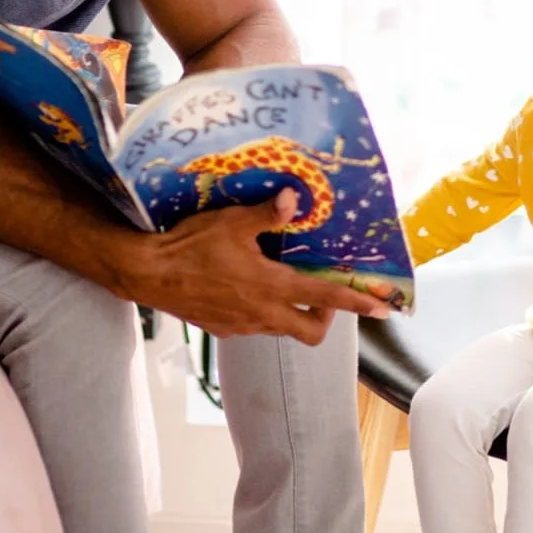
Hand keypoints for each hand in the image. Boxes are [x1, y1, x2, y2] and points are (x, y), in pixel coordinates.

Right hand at [112, 190, 391, 345]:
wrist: (148, 273)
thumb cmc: (191, 245)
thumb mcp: (232, 221)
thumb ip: (266, 214)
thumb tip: (294, 199)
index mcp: (271, 287)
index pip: (326, 299)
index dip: (357, 304)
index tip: (383, 310)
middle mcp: (263, 314)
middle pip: (311, 333)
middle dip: (325, 319)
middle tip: (322, 296)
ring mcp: (243, 326)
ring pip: (281, 328)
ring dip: (291, 312)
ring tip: (280, 285)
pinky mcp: (223, 330)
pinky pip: (254, 326)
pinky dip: (262, 311)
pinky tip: (244, 288)